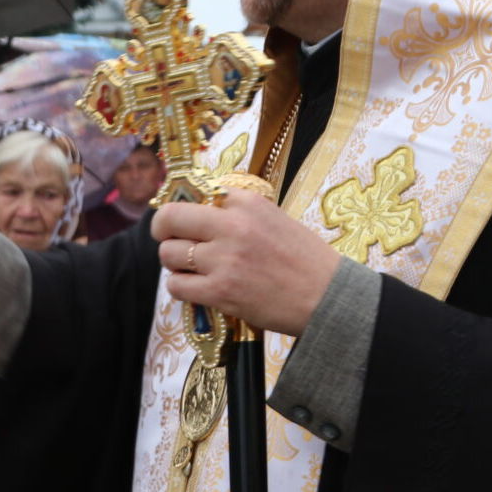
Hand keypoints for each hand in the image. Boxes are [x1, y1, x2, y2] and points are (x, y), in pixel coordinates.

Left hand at [151, 190, 341, 336]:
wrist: (328, 297)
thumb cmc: (304, 258)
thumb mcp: (273, 218)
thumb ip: (237, 211)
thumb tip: (197, 207)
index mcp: (247, 203)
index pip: (195, 194)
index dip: (184, 208)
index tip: (184, 219)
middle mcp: (232, 226)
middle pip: (170, 218)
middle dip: (163, 230)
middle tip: (169, 238)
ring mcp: (224, 260)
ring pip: (169, 254)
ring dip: (174, 262)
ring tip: (191, 267)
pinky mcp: (220, 291)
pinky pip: (177, 285)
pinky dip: (180, 287)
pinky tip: (196, 287)